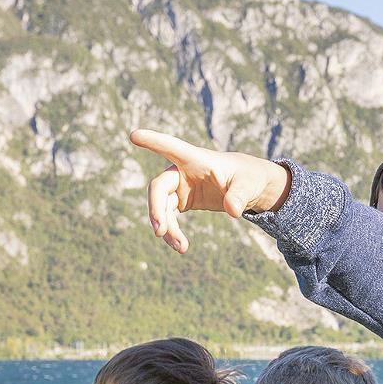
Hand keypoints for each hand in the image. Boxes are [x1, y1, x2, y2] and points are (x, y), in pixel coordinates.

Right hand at [129, 128, 291, 252]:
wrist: (249, 187)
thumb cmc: (248, 177)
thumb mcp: (248, 185)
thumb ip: (240, 195)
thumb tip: (233, 211)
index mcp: (196, 159)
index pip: (171, 147)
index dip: (153, 141)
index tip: (133, 135)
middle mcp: (182, 171)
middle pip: (159, 187)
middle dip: (156, 208)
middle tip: (160, 231)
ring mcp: (180, 187)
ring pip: (162, 208)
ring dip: (167, 228)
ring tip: (181, 247)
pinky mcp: (182, 202)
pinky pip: (169, 217)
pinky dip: (172, 232)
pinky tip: (180, 246)